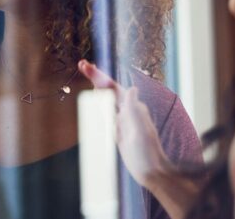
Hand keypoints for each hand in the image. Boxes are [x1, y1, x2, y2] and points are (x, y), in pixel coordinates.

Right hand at [78, 60, 171, 187]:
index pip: (113, 88)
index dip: (99, 76)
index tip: (86, 66)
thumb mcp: (140, 130)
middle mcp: (127, 111)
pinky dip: (99, 105)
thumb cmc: (147, 152)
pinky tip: (94, 99)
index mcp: (132, 108)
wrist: (151, 171)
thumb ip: (135, 110)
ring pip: (106, 100)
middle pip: (108, 90)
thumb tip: (133, 89)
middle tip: (82, 64)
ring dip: (97, 87)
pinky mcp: (118, 131)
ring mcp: (122, 121)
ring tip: (88, 70)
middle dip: (96, 76)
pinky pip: (106, 114)